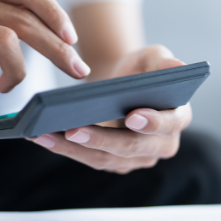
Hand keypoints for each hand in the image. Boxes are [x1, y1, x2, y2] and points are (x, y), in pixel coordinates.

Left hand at [30, 45, 191, 173]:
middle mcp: (162, 145)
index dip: (152, 122)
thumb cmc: (142, 69)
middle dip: (100, 140)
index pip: (168, 125)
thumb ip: (165, 62)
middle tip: (73, 130)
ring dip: (73, 148)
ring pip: (105, 158)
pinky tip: (42, 136)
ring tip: (44, 133)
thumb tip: (179, 67)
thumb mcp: (154, 57)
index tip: (132, 116)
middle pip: (130, 147)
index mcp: (178, 118)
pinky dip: (65, 149)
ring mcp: (137, 158)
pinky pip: (89, 159)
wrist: (124, 84)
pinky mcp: (114, 163)